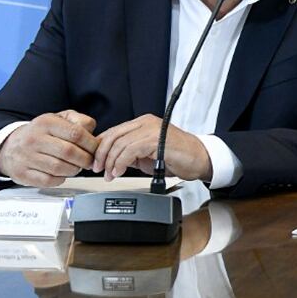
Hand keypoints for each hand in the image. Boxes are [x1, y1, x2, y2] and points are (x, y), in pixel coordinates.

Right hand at [0, 110, 97, 186]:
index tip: (96, 149)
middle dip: (85, 159)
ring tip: (77, 167)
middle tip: (89, 162)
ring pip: (59, 168)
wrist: (10, 146)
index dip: (91, 143)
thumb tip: (92, 132)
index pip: (76, 133)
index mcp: (46, 122)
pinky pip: (48, 180)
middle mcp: (34, 139)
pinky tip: (62, 174)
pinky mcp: (22, 173)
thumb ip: (79, 121)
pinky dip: (60, 179)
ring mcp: (26, 157)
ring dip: (74, 170)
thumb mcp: (60, 118)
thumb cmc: (42, 133)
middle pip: (69, 152)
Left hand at [92, 115, 211, 181]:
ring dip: (111, 162)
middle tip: (99, 169)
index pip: (113, 131)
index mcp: (143, 123)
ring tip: (111, 175)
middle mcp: (146, 122)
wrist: (200, 160)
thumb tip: (109, 160)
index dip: (100, 147)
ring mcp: (151, 129)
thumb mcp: (147, 154)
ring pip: (119, 144)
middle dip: (102, 155)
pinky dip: (121, 163)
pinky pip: (129, 151)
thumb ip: (130, 153)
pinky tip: (120, 172)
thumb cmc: (177, 158)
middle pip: (113, 136)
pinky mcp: (156, 139)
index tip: (96, 162)